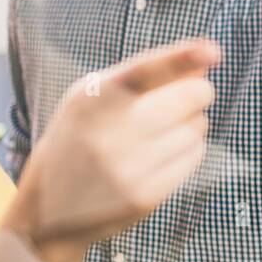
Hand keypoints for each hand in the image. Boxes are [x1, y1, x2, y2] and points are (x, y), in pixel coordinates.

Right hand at [2, 39, 218, 261]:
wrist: (49, 210)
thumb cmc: (79, 139)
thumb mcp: (94, 98)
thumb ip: (146, 75)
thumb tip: (204, 61)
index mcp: (92, 98)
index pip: (145, 70)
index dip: (181, 57)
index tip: (212, 51)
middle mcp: (109, 132)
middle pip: (187, 98)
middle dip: (198, 91)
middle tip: (191, 95)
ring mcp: (128, 168)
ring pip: (196, 128)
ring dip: (191, 124)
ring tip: (162, 132)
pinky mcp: (144, 196)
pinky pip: (193, 158)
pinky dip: (188, 150)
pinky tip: (162, 155)